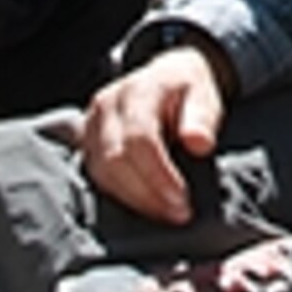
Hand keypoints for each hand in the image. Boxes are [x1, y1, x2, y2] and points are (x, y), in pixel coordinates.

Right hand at [82, 44, 228, 223]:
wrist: (166, 77)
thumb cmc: (186, 90)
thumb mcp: (204, 96)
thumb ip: (202, 118)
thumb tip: (198, 142)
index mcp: (139, 89)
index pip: (139, 138)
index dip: (159, 175)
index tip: (182, 200)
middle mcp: (107, 105)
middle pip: (116, 159)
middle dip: (147, 194)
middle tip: (178, 213)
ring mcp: (92, 124)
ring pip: (102, 171)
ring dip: (134, 199)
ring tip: (165, 212)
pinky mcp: (87, 142)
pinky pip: (96, 175)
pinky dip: (120, 195)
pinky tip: (145, 204)